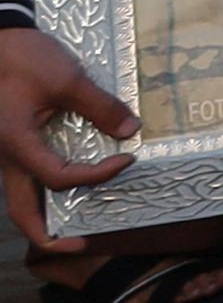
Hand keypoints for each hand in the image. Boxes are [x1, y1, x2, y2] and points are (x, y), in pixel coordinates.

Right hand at [0, 26, 142, 245]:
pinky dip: (44, 189)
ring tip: (75, 226)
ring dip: (43, 215)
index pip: (59, 178)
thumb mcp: (67, 78)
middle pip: (20, 210)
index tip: (126, 161)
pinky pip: (25, 175)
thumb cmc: (22, 57)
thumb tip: (130, 131)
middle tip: (79, 246)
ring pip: (19, 196)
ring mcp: (5, 151)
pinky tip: (69, 186)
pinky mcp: (11, 141)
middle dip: (46, 234)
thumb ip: (100, 107)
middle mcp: (7, 156)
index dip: (96, 177)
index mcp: (17, 144)